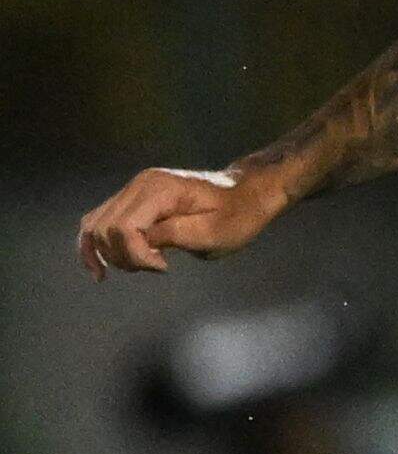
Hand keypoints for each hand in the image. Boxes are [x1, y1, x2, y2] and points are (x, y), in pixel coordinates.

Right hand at [78, 163, 292, 277]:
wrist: (245, 195)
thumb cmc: (236, 215)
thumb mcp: (213, 232)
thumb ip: (173, 235)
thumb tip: (141, 242)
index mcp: (159, 189)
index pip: (124, 227)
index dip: (137, 255)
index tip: (164, 267)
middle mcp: (139, 185)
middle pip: (105, 228)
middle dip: (124, 257)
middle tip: (157, 266)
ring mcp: (133, 189)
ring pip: (95, 225)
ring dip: (109, 253)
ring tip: (140, 266)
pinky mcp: (132, 199)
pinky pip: (100, 221)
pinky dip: (95, 244)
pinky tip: (98, 268)